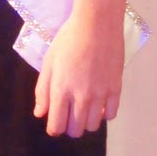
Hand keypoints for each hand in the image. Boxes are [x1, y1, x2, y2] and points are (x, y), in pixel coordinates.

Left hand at [35, 6, 124, 136]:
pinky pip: (111, 114)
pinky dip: (104, 114)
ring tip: (82, 110)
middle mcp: (81, 96)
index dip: (54, 129)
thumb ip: (43, 91)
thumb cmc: (66, 41)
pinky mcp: (116, 89)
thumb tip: (40, 114)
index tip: (54, 127)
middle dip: (69, 128)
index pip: (57, 124)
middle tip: (67, 117)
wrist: (95, 26)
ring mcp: (101, 94)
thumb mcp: (48, 63)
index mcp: (61, 89)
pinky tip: (98, 105)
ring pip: (94, 125)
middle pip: (76, 129)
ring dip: (86, 122)